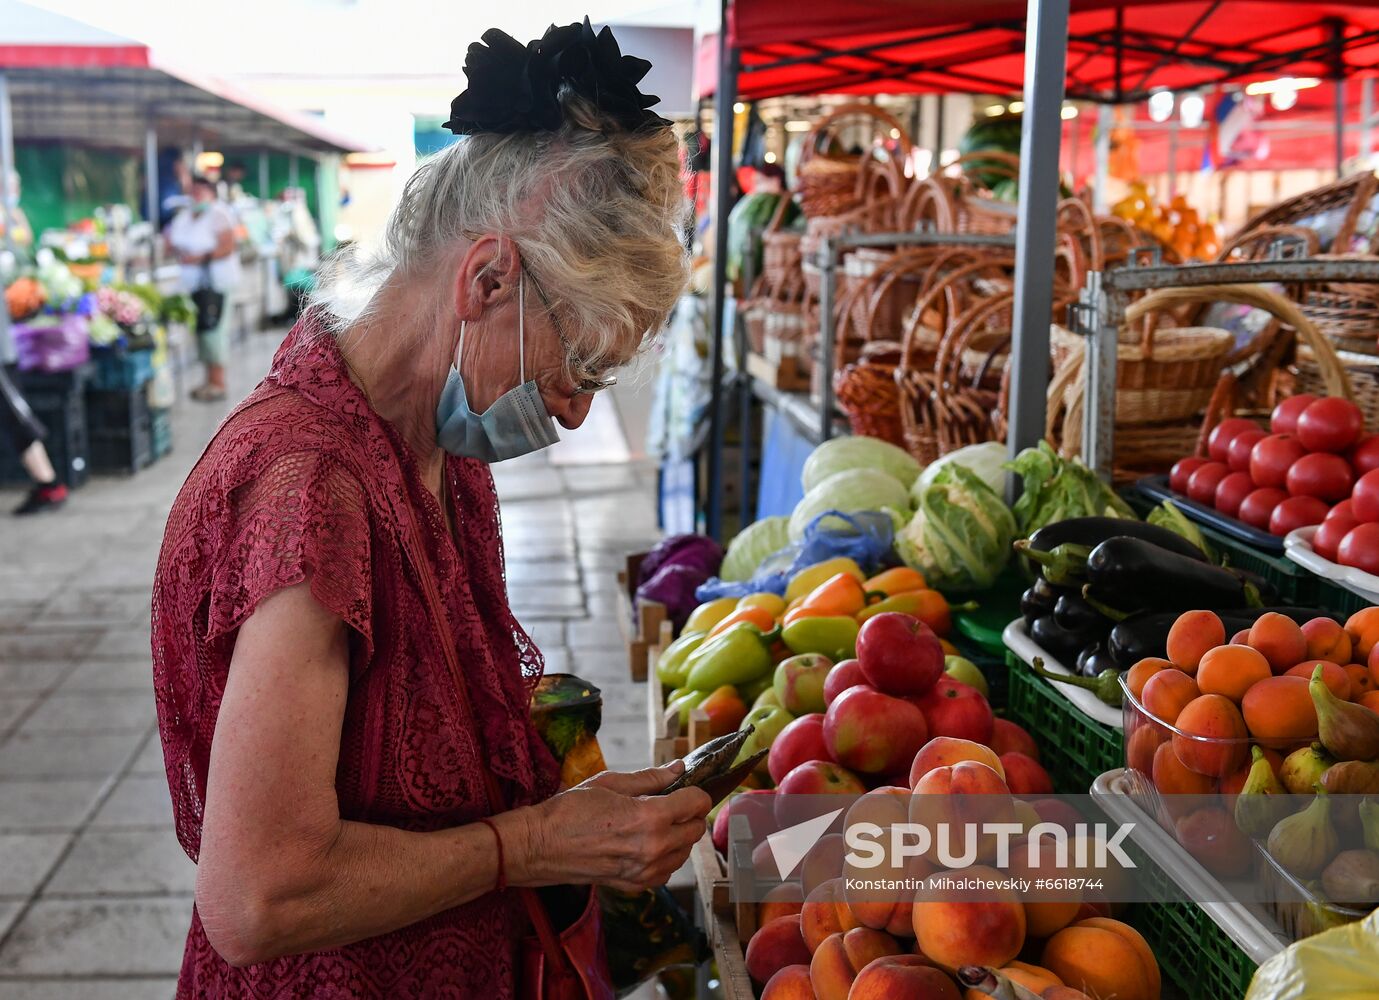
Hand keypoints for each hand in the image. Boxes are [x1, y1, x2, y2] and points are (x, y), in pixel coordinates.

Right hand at [510, 762, 711, 892]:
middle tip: (673, 803)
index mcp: (650, 818)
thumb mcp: (611, 783)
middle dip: (690, 814)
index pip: (696, 804)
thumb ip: (650, 778)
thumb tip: (678, 769)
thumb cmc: (570, 810)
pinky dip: (665, 857)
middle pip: (696, 830)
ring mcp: (645, 871)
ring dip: (679, 836)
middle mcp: (653, 848)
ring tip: (656, 823)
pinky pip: (666, 871)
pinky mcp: (635, 885)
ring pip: (684, 852)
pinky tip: (647, 844)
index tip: (686, 788)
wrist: (540, 847)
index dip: (695, 792)